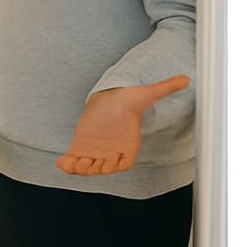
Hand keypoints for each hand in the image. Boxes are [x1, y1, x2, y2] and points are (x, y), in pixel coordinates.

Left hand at [56, 75, 189, 175]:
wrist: (109, 99)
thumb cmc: (127, 100)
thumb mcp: (145, 94)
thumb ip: (164, 88)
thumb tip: (185, 78)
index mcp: (127, 143)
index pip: (124, 162)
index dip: (116, 166)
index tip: (109, 165)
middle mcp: (111, 150)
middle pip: (104, 167)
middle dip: (95, 168)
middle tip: (86, 164)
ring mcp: (96, 150)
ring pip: (88, 166)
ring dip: (80, 168)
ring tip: (71, 164)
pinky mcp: (82, 146)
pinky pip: (74, 159)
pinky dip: (67, 164)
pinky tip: (61, 161)